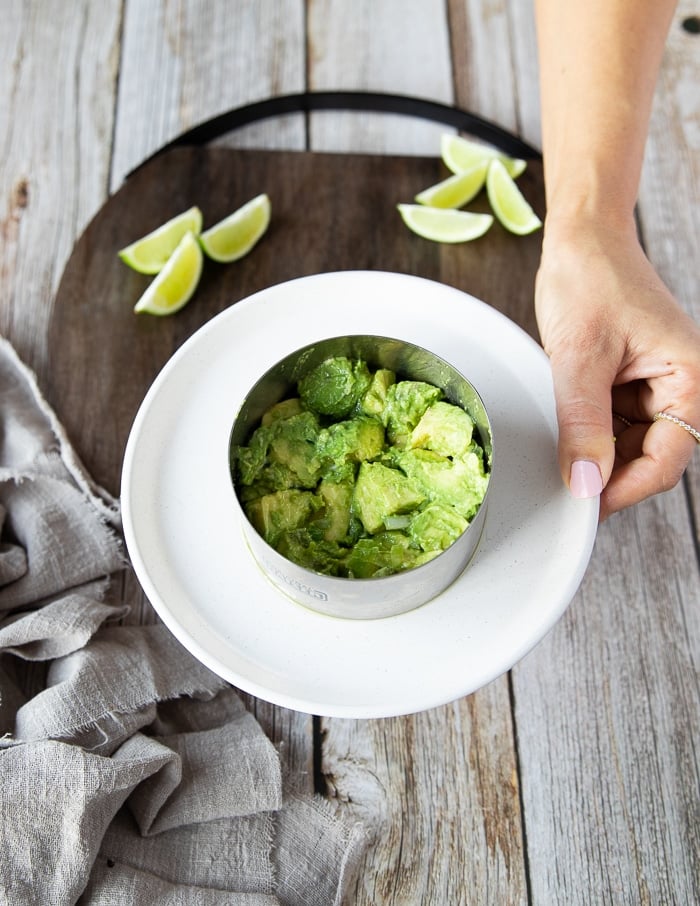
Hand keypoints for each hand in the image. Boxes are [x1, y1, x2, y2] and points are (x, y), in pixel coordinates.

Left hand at [534, 215, 699, 519]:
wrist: (582, 239)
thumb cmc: (591, 278)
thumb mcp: (579, 355)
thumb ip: (582, 423)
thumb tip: (585, 482)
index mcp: (689, 378)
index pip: (666, 459)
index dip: (625, 488)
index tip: (585, 506)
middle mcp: (679, 386)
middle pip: (649, 458)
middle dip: (609, 473)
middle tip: (565, 485)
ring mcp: (653, 387)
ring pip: (627, 447)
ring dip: (596, 453)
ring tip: (559, 447)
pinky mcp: (628, 384)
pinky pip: (611, 425)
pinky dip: (588, 433)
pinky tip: (565, 428)